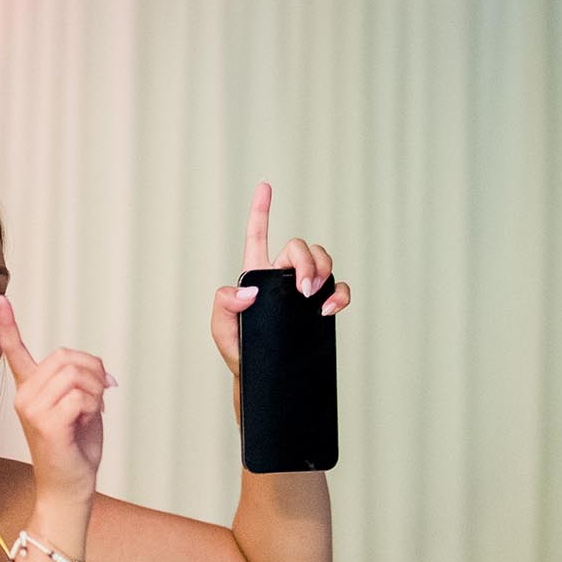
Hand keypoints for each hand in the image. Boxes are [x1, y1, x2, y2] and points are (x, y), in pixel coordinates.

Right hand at [0, 293, 109, 499]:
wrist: (68, 488)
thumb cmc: (75, 450)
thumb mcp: (81, 407)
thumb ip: (82, 382)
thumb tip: (97, 371)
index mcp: (29, 390)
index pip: (15, 352)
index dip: (8, 325)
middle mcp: (24, 397)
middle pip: (65, 357)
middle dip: (94, 371)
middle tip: (102, 394)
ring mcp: (32, 410)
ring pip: (75, 376)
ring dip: (96, 391)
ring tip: (93, 411)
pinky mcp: (46, 424)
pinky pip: (80, 396)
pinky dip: (94, 407)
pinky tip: (87, 422)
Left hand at [212, 182, 351, 375]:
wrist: (260, 375)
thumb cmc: (239, 350)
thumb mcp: (221, 329)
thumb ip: (224, 304)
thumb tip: (248, 290)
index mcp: (256, 273)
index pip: (258, 235)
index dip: (261, 210)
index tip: (265, 186)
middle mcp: (281, 276)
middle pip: (300, 247)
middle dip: (307, 262)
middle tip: (303, 290)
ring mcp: (303, 289)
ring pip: (323, 260)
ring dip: (323, 271)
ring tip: (313, 297)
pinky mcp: (319, 305)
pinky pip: (338, 287)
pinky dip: (340, 293)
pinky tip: (328, 307)